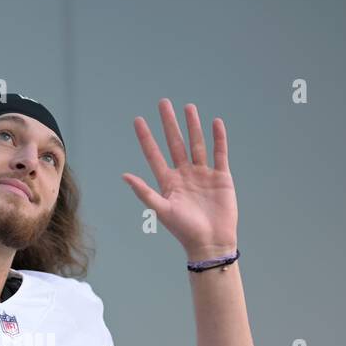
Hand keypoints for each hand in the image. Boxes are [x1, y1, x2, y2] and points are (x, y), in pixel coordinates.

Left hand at [122, 99, 238, 256]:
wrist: (210, 242)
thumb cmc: (184, 230)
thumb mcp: (162, 210)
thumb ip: (144, 192)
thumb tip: (124, 176)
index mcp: (168, 182)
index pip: (154, 154)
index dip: (146, 138)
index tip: (138, 120)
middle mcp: (184, 175)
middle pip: (175, 143)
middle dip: (169, 124)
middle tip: (163, 103)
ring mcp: (203, 174)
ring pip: (197, 144)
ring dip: (193, 126)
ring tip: (188, 107)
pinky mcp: (221, 177)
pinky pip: (220, 153)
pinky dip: (218, 139)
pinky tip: (215, 123)